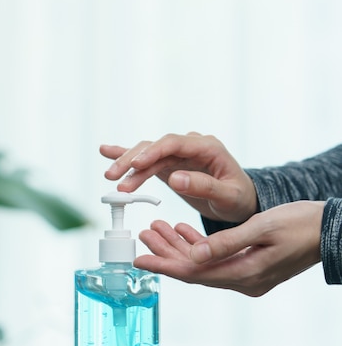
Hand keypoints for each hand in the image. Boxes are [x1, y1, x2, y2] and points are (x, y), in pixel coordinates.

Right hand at [100, 132, 256, 222]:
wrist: (239, 201)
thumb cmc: (238, 198)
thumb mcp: (229, 196)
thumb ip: (205, 186)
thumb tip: (175, 178)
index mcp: (207, 147)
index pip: (174, 143)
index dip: (153, 152)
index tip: (135, 164)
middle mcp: (190, 145)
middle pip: (155, 147)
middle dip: (132, 160)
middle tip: (114, 176)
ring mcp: (177, 154)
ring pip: (147, 154)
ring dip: (127, 165)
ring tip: (110, 177)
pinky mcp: (168, 164)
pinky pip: (146, 159)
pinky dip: (126, 156)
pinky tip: (106, 151)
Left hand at [133, 201, 323, 295]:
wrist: (330, 230)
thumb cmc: (300, 225)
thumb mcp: (262, 228)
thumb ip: (226, 242)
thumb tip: (194, 254)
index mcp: (245, 274)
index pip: (193, 274)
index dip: (163, 266)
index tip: (138, 260)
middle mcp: (243, 279)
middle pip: (194, 269)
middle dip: (166, 252)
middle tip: (144, 234)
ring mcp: (247, 273)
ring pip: (202, 262)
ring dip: (179, 246)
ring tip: (156, 227)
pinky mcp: (249, 264)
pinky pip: (215, 257)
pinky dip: (197, 244)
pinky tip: (182, 229)